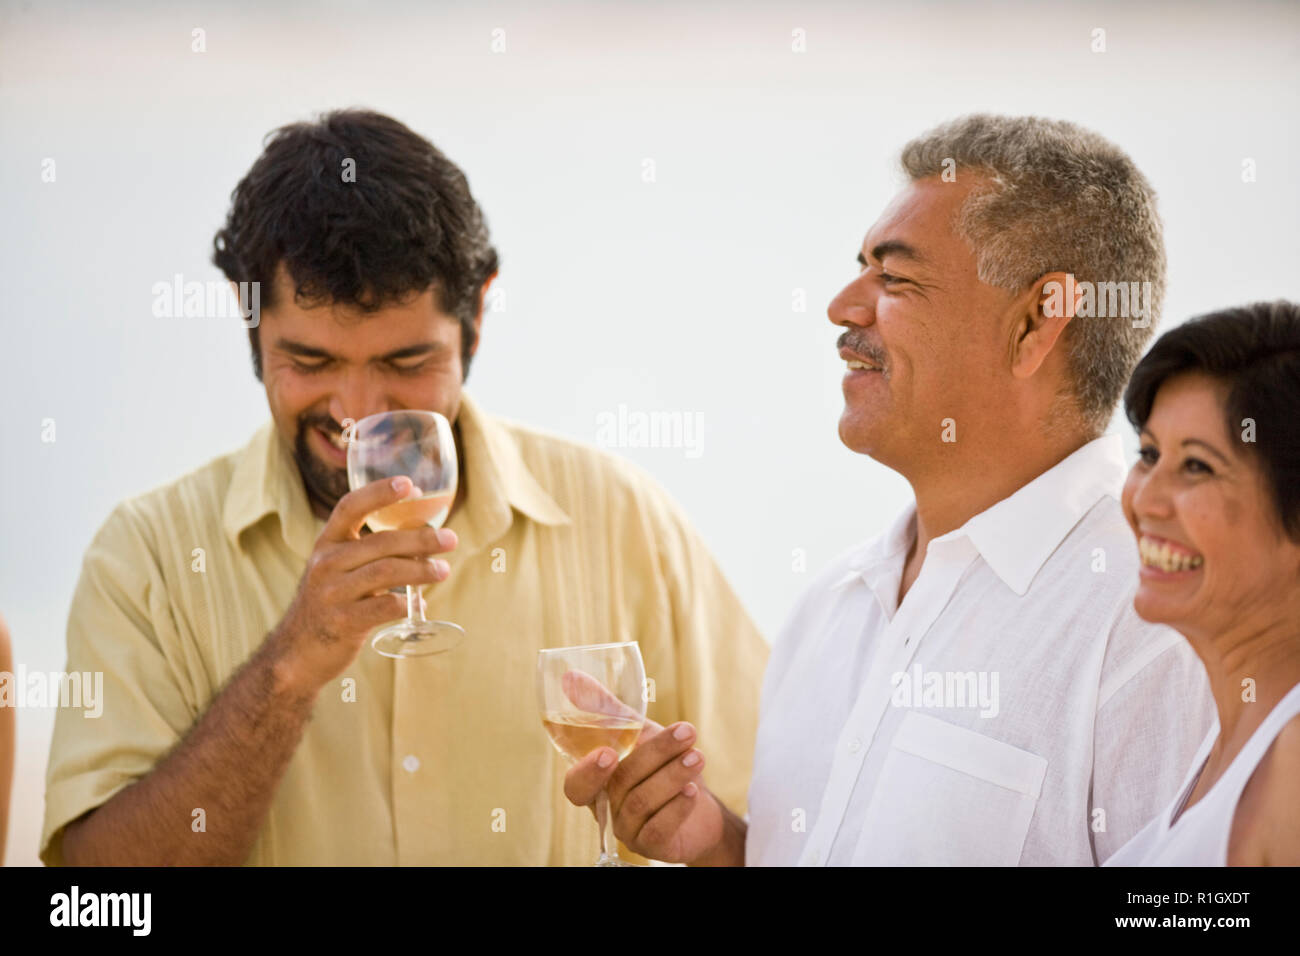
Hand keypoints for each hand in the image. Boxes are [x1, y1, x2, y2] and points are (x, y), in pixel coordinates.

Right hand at [269, 476, 456, 695]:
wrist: (297, 652)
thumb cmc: (330, 602)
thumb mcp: (338, 569)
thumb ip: (371, 551)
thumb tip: (427, 536)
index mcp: (327, 543)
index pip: (351, 507)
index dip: (379, 493)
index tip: (409, 484)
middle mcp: (326, 563)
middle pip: (382, 542)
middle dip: (421, 539)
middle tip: (451, 540)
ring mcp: (333, 593)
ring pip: (387, 571)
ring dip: (422, 570)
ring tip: (444, 570)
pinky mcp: (343, 622)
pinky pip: (385, 606)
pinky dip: (408, 603)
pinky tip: (420, 605)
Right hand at [563, 714, 726, 864]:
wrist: (699, 804)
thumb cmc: (659, 763)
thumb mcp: (634, 731)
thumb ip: (604, 709)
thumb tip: (569, 676)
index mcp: (595, 782)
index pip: (576, 785)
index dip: (587, 772)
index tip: (608, 751)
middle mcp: (606, 809)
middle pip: (622, 783)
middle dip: (657, 753)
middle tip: (686, 732)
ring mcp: (627, 830)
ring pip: (643, 802)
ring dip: (673, 775)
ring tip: (698, 755)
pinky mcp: (651, 846)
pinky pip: (659, 828)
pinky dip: (677, 806)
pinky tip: (693, 790)